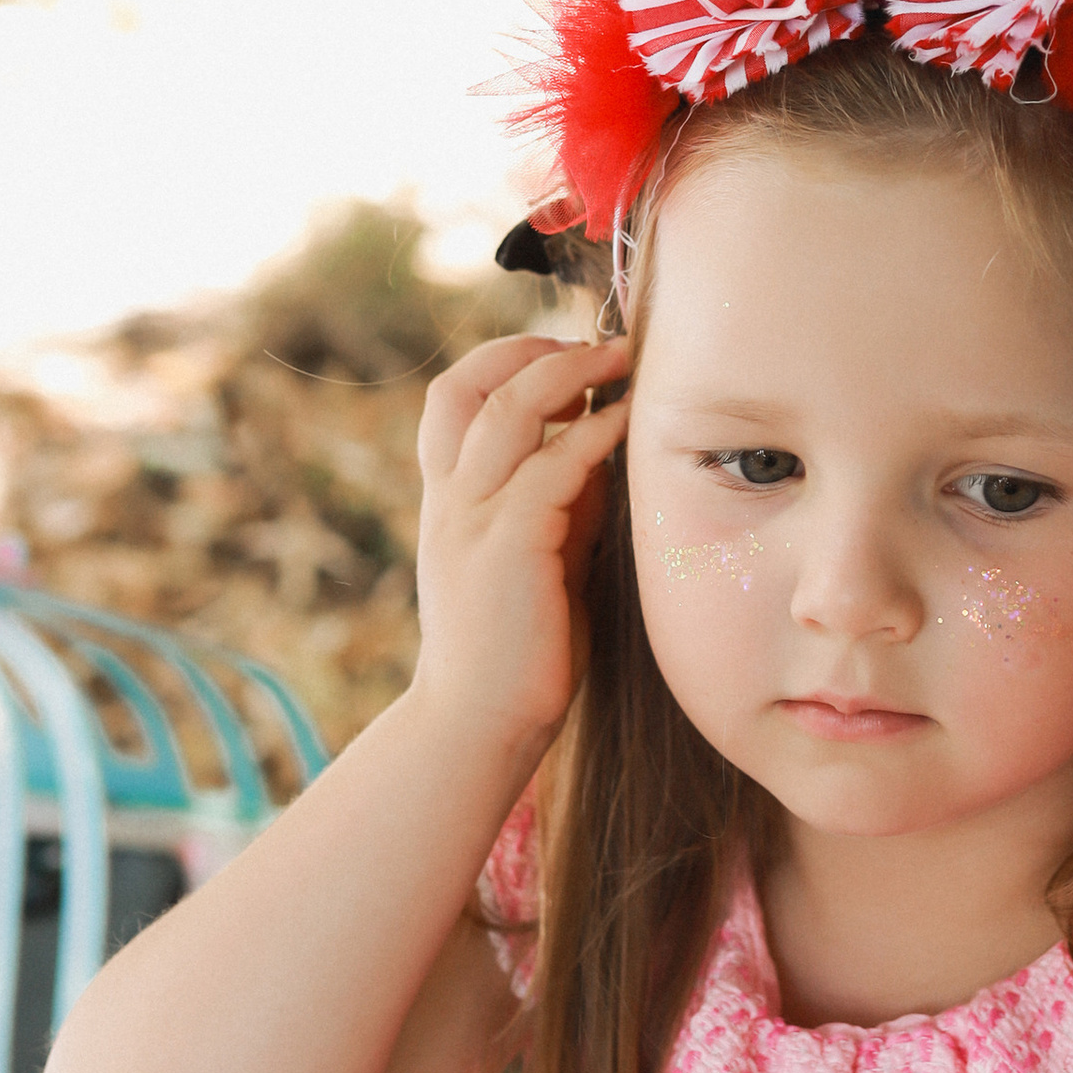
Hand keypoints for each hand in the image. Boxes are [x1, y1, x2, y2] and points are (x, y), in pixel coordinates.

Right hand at [408, 333, 628, 762]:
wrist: (478, 728)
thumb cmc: (516, 655)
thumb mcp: (537, 559)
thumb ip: (560, 506)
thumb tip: (602, 452)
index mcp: (446, 501)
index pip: (451, 400)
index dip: (501, 361)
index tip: (558, 355)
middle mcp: (449, 500)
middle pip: (467, 385)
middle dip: (530, 348)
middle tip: (595, 345)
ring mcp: (472, 519)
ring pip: (507, 408)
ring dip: (568, 371)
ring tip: (620, 359)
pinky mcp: (510, 545)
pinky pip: (554, 464)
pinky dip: (593, 432)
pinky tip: (626, 422)